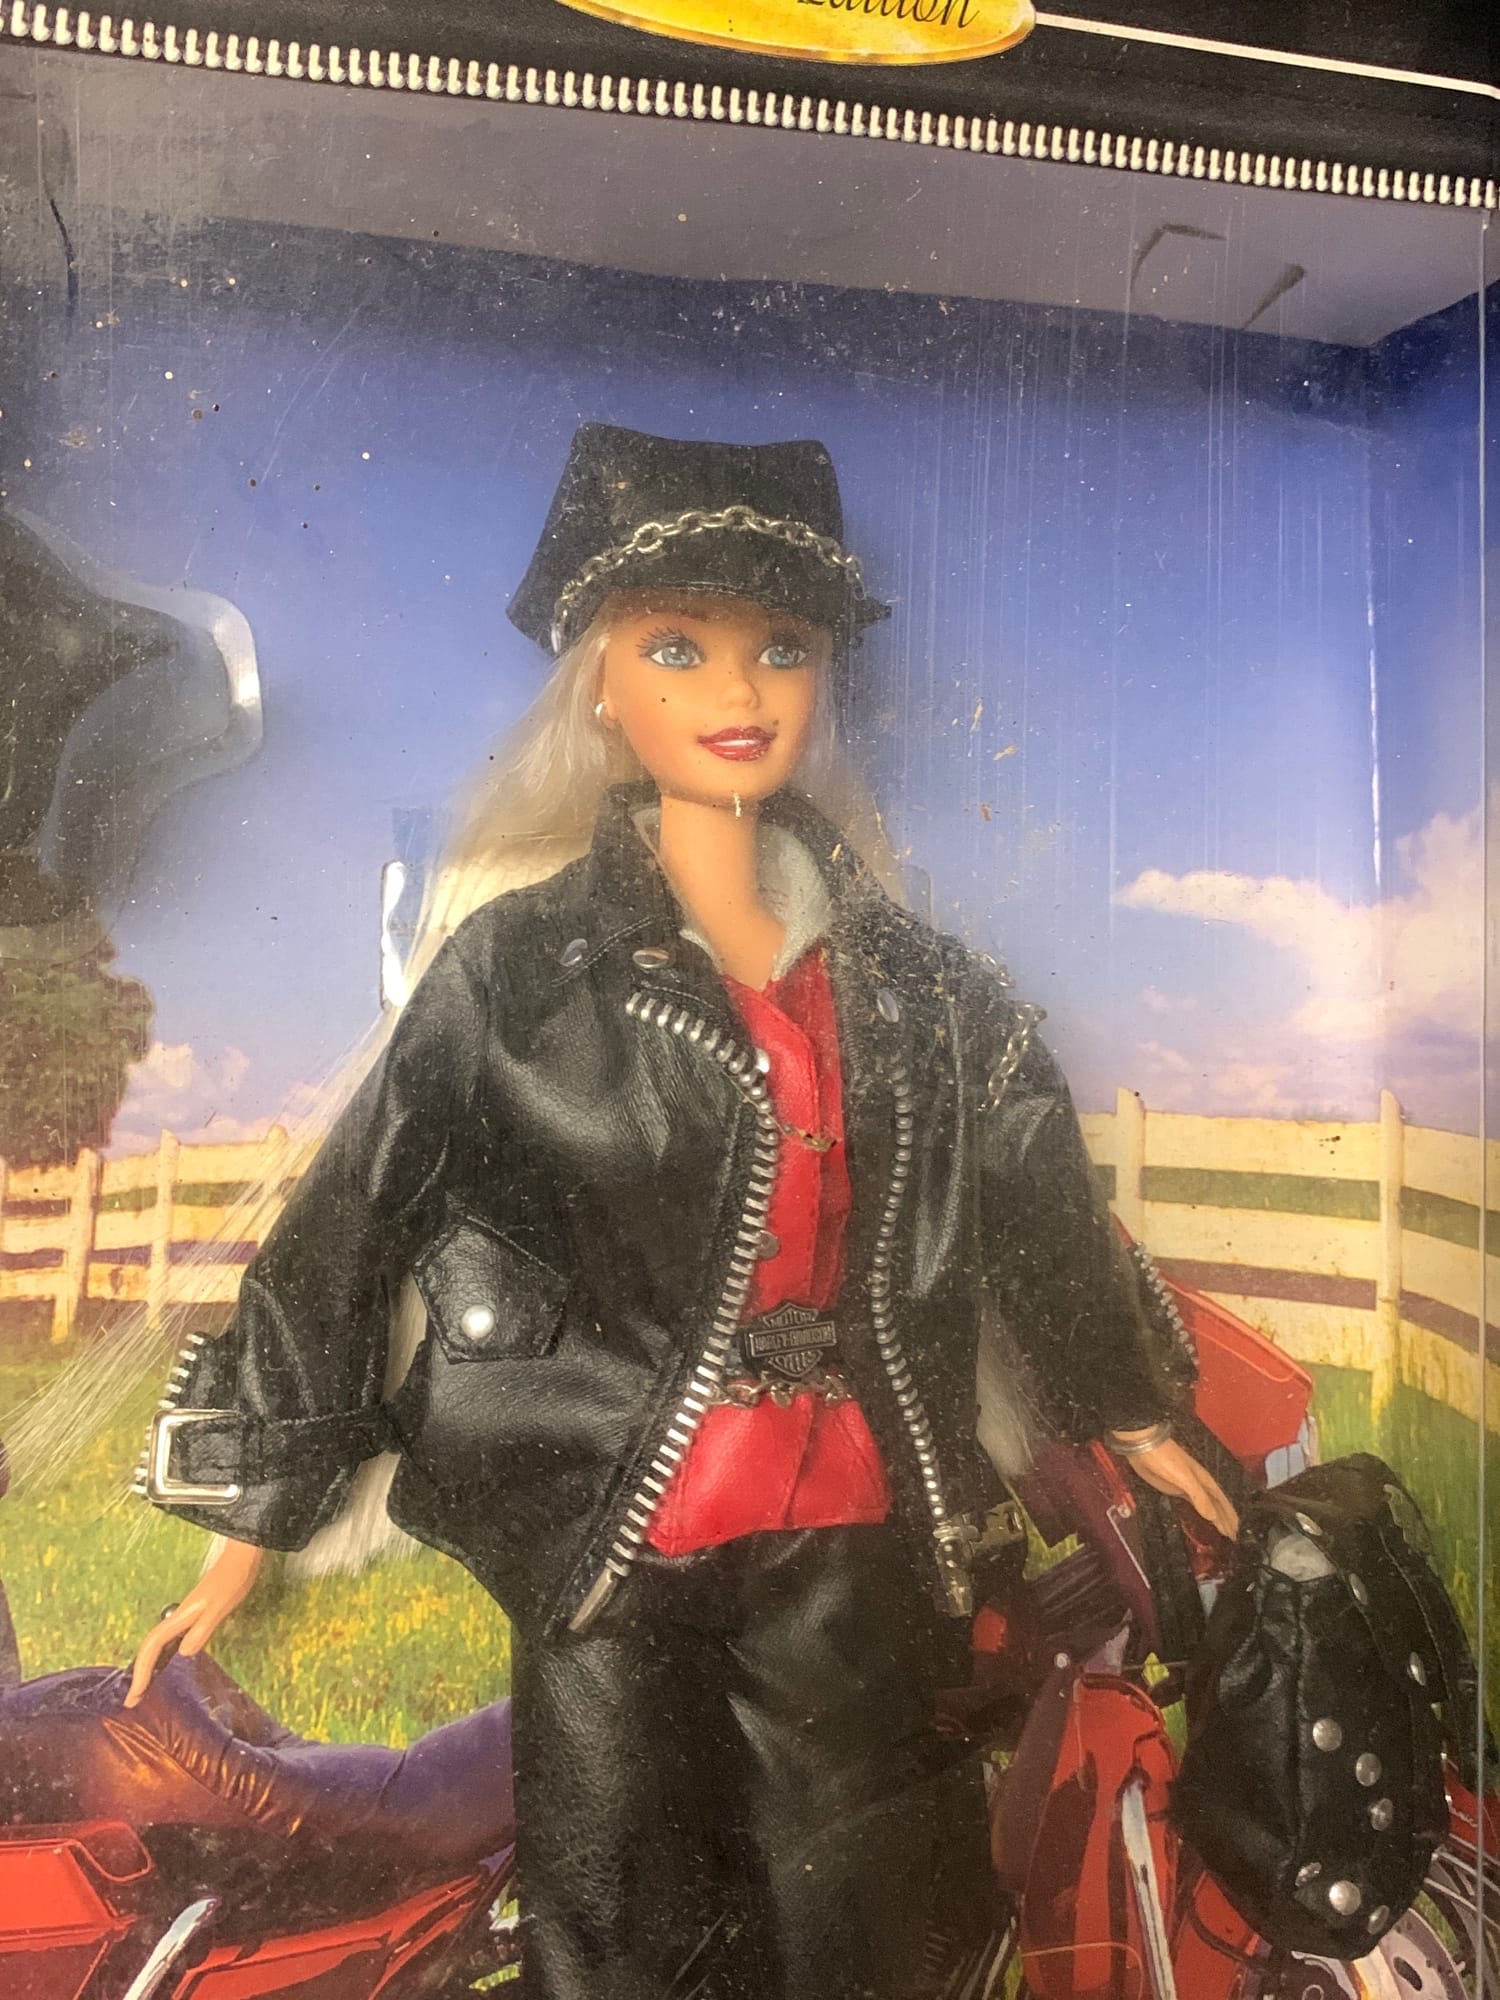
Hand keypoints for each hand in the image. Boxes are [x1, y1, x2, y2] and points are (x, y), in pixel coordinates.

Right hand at [125, 1538, 265, 1706]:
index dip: (142, 1671)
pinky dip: (162, 1655)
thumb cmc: (234, 1580)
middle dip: (139, 1673)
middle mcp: (178, 1616)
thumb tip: (182, 1653)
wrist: (242, 1554)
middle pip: (150, 1647)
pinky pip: (170, 1639)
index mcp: (181, 1616)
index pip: (153, 1647)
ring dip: (148, 1666)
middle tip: (133, 1700)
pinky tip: (167, 1663)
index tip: (135, 1696)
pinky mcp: (194, 1613)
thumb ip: (202, 1630)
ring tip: (143, 1689)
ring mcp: (185, 1614)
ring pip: (158, 1643)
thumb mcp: (220, 1608)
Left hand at [1114, 1432, 1239, 1539]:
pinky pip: (1193, 1504)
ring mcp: (1187, 1487)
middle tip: (1233, 1537)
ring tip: (1222, 1531)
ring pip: (1206, 1505)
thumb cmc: (1167, 1460)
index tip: (1235, 1532)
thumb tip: (1213, 1517)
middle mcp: (1199, 1485)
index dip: (1229, 1517)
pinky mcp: (1174, 1489)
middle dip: (1225, 1520)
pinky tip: (1201, 1518)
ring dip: (1215, 1518)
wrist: (1145, 1447)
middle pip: (1216, 1505)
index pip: (1221, 1503)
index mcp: (1205, 1481)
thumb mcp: (1185, 1478)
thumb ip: (1199, 1497)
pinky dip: (1200, 1513)